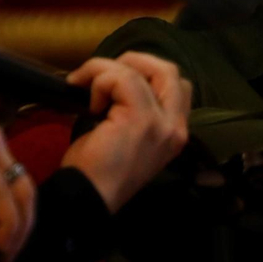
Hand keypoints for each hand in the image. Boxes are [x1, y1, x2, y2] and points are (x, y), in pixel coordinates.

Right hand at [0, 115, 35, 260]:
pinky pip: (1, 192)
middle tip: (9, 259)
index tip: (6, 252)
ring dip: (16, 228)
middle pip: (24, 191)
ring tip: (4, 254)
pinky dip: (5, 220)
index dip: (17, 223)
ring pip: (19, 191)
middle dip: (21, 228)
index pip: (16, 190)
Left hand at [60, 52, 190, 212]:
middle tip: (103, 74)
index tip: (116, 84)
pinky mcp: (141, 119)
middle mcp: (176, 127)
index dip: (147, 74)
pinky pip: (121, 78)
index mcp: (175, 132)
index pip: (178, 85)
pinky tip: (88, 102)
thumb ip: (137, 112)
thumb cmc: (99, 173)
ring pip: (140, 70)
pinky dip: (98, 79)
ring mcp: (161, 122)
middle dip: (133, 61)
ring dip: (105, 70)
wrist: (87, 199)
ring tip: (85, 86)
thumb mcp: (127, 139)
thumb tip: (116, 82)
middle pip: (168, 70)